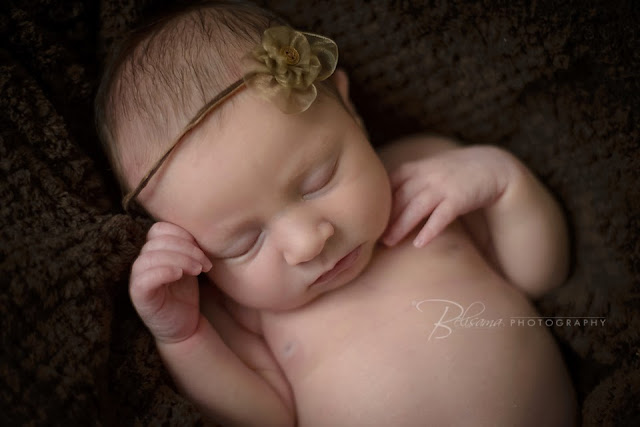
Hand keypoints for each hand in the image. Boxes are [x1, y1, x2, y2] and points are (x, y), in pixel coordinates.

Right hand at [130, 222, 212, 342]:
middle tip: (204, 264)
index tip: (202, 250)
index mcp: (154, 251)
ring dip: (179, 259)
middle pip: (157, 240)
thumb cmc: (186, 293)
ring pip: (150, 256)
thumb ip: (188, 247)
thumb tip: (200, 230)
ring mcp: (138, 278)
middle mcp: (143, 262)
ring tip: (197, 270)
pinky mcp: (139, 296)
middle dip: (186, 248)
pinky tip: (179, 275)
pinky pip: (143, 278)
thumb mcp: (190, 265)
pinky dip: (163, 271)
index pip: (160, 228)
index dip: (183, 234)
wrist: (186, 326)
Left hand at [381, 146, 513, 246]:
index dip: (379, 203)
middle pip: (400, 197)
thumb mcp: (427, 170)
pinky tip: (420, 243)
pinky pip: (442, 216)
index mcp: (415, 168)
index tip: (368, 220)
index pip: (390, 184)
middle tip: (373, 237)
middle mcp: (426, 175)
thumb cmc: (454, 172)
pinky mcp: (459, 198)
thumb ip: (406, 181)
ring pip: (417, 207)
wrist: (491, 166)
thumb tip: (382, 202)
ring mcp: (443, 186)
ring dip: (402, 225)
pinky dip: (430, 229)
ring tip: (389, 243)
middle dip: (386, 217)